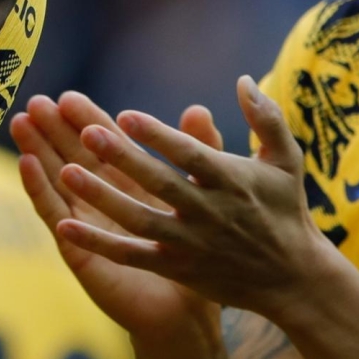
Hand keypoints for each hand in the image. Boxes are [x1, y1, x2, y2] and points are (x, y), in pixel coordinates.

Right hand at [14, 91, 219, 352]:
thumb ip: (201, 153)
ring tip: (21, 123)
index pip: (104, 146)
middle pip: (72, 157)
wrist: (189, 316)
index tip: (68, 96)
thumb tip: (198, 109)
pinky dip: (40, 190)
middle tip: (35, 101)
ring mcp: (87, 226)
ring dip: (37, 152)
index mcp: (131, 186)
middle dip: (53, 130)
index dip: (85, 120)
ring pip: (57, 181)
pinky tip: (26, 165)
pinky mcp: (79, 250)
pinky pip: (57, 216)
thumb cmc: (199, 259)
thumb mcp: (204, 197)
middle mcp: (103, 203)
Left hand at [47, 76, 332, 318]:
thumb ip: (266, 118)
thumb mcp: (287, 160)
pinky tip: (64, 224)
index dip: (159, 136)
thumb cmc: (286, 210)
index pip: (190, 155)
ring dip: (102, 198)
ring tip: (66, 173)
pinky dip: (99, 243)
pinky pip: (132, 255)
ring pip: (139, 219)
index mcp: (232, 181)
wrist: (294, 279)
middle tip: (87, 133)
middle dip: (123, 159)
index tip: (125, 115)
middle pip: (159, 183)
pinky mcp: (176, 267)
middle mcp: (208, 212)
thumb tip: (244, 80)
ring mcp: (190, 243)